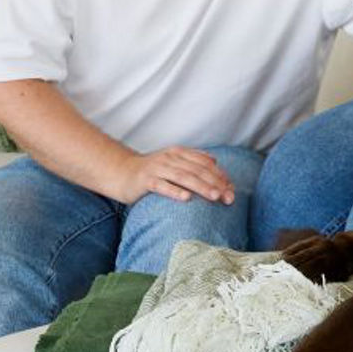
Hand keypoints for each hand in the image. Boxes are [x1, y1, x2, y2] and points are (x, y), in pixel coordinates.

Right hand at [113, 147, 234, 205]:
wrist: (121, 172)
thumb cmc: (152, 171)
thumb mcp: (174, 162)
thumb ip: (193, 161)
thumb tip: (215, 162)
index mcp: (179, 153)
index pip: (205, 163)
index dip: (220, 175)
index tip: (231, 189)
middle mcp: (170, 158)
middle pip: (197, 170)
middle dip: (215, 183)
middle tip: (228, 197)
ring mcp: (157, 168)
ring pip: (183, 177)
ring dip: (201, 186)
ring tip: (214, 196)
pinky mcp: (145, 180)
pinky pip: (161, 185)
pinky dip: (174, 191)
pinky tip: (186, 198)